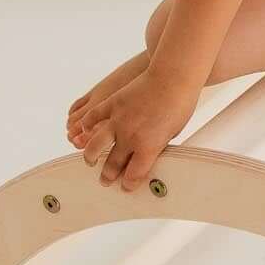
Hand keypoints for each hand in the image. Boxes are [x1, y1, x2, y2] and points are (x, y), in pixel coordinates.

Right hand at [70, 68, 200, 191]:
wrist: (173, 77)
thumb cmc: (180, 104)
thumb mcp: (174, 132)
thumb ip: (158, 145)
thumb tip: (151, 154)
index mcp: (149, 147)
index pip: (134, 174)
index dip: (129, 184)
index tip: (126, 186)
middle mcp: (130, 137)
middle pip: (113, 165)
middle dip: (108, 176)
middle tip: (106, 181)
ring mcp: (118, 120)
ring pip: (96, 145)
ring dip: (91, 156)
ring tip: (90, 161)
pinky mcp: (112, 105)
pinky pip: (93, 118)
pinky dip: (86, 125)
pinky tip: (84, 131)